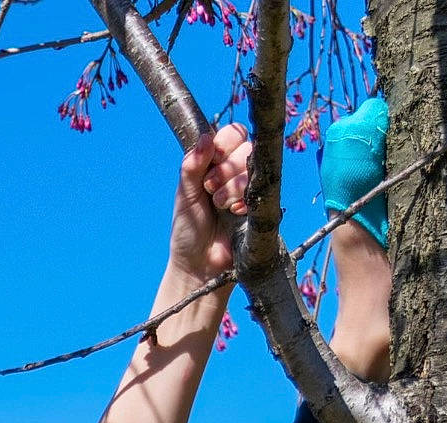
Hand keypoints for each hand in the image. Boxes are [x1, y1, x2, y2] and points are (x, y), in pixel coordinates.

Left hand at [168, 123, 252, 286]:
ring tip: (219, 205)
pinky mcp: (261, 205)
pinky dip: (245, 199)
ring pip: (253, 167)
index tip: (212, 159)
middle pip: (246, 147)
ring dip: (233, 186)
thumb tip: (206, 138)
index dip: (226, 142)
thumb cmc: (189, 229)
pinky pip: (262, 189)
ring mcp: (250, 187)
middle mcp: (236, 171)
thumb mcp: (184, 195)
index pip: (233, 134)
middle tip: (210, 189)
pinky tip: (234, 212)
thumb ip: (192, 166)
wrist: (199, 264)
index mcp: (216, 162)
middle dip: (226, 168)